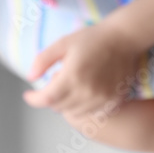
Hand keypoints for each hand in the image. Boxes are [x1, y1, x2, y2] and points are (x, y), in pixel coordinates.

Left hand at [22, 23, 141, 118]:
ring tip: (72, 84)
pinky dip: (83, 108)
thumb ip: (43, 60)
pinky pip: (92, 114)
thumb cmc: (93, 38)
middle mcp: (87, 92)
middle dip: (51, 97)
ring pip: (74, 113)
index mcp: (73, 76)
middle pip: (59, 107)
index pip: (47, 99)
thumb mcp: (63, 43)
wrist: (125, 38)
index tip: (28, 96)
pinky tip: (84, 93)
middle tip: (57, 79)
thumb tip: (31, 78)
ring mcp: (102, 99)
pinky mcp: (113, 101)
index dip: (34, 100)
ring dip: (66, 103)